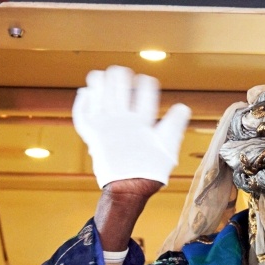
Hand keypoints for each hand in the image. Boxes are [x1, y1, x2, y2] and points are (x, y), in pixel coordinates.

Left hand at [72, 65, 190, 189]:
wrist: (127, 189)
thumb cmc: (149, 171)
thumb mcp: (169, 148)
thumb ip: (174, 126)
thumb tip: (183, 107)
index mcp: (142, 122)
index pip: (145, 90)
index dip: (146, 82)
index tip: (146, 82)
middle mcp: (121, 119)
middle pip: (118, 83)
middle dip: (122, 75)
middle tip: (122, 74)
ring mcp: (103, 125)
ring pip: (98, 90)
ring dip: (101, 81)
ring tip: (103, 77)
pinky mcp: (90, 133)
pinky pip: (81, 110)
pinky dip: (83, 99)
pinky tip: (87, 92)